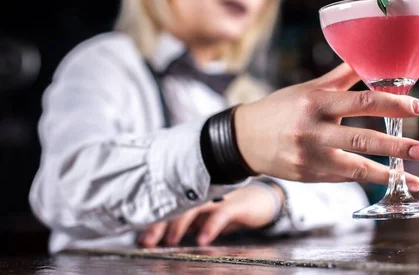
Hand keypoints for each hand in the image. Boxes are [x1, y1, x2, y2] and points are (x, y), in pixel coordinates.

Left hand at [137, 182, 283, 247]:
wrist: (262, 201)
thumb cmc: (230, 208)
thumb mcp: (204, 217)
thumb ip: (186, 222)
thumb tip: (159, 235)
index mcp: (194, 196)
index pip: (169, 204)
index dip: (153, 220)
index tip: (140, 237)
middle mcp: (204, 193)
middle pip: (177, 203)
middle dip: (160, 223)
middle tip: (147, 241)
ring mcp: (220, 197)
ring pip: (195, 206)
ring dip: (180, 223)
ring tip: (170, 240)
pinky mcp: (237, 204)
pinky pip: (222, 213)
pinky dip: (211, 226)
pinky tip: (203, 239)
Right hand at [234, 63, 418, 184]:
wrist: (245, 139)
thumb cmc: (281, 108)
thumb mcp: (308, 88)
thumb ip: (340, 77)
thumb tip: (369, 57)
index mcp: (315, 103)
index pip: (360, 102)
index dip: (392, 105)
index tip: (418, 108)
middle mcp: (312, 131)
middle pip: (361, 139)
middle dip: (395, 146)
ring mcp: (310, 157)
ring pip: (354, 168)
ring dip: (388, 173)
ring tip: (415, 178)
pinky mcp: (308, 176)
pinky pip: (343, 178)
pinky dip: (367, 179)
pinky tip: (388, 180)